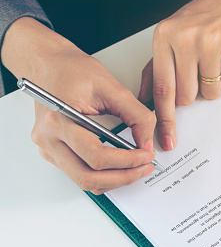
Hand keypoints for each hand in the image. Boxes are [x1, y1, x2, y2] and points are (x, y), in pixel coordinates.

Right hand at [2, 18, 156, 193]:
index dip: (127, 161)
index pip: (96, 156)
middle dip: (122, 177)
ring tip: (135, 168)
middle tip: (144, 168)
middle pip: (88, 177)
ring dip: (113, 180)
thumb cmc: (73, 70)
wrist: (49, 64)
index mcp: (59, 120)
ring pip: (84, 181)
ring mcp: (47, 148)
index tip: (146, 155)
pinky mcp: (52, 152)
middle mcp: (48, 139)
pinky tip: (119, 165)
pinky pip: (79, 174)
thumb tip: (147, 143)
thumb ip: (136, 115)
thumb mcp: (111, 86)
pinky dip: (102, 175)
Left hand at [140, 0, 220, 150]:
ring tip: (217, 56)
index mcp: (164, 36)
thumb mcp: (174, 34)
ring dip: (216, 82)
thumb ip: (156, 68)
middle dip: (196, 91)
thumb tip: (145, 98)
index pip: (162, 89)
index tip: (166, 141)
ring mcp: (210, 40)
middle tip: (202, 67)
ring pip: (211, 93)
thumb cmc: (209, 13)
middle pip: (187, 98)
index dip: (165, 120)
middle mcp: (184, 38)